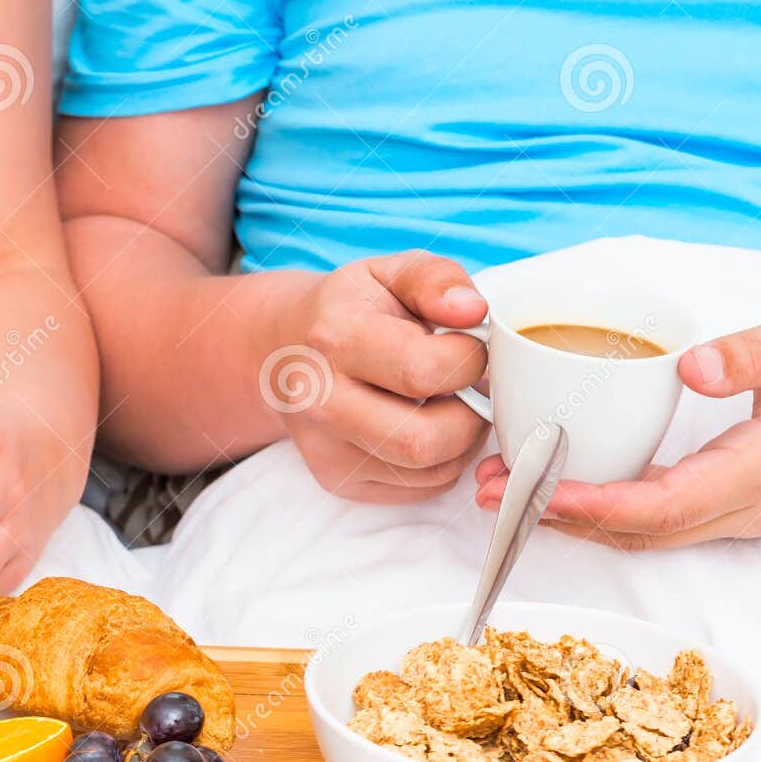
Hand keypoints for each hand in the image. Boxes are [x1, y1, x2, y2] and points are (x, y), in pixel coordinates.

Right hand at [279, 250, 490, 502]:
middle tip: (472, 388)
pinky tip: (428, 426)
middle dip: (471, 416)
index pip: (423, 371)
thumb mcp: (391, 272)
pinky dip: (442, 463)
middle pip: (423, 440)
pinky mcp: (338, 481)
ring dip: (462, 442)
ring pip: (428, 471)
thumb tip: (472, 311)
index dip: (469, 361)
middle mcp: (320, 402)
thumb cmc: (352, 310)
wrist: (287, 349)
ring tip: (452, 404)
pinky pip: (420, 489)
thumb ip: (436, 279)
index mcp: (334, 339)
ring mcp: (325, 450)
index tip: (469, 347)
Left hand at [475, 306, 760, 547]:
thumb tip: (692, 366)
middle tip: (488, 490)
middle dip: (558, 519)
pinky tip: (557, 485)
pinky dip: (599, 512)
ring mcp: (734, 516)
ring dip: (570, 520)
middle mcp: (742, 507)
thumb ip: (758, 351)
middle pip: (637, 532)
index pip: (666, 504)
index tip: (539, 490)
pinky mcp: (727, 510)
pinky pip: (655, 523)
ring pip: (641, 535)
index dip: (597, 506)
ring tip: (502, 490)